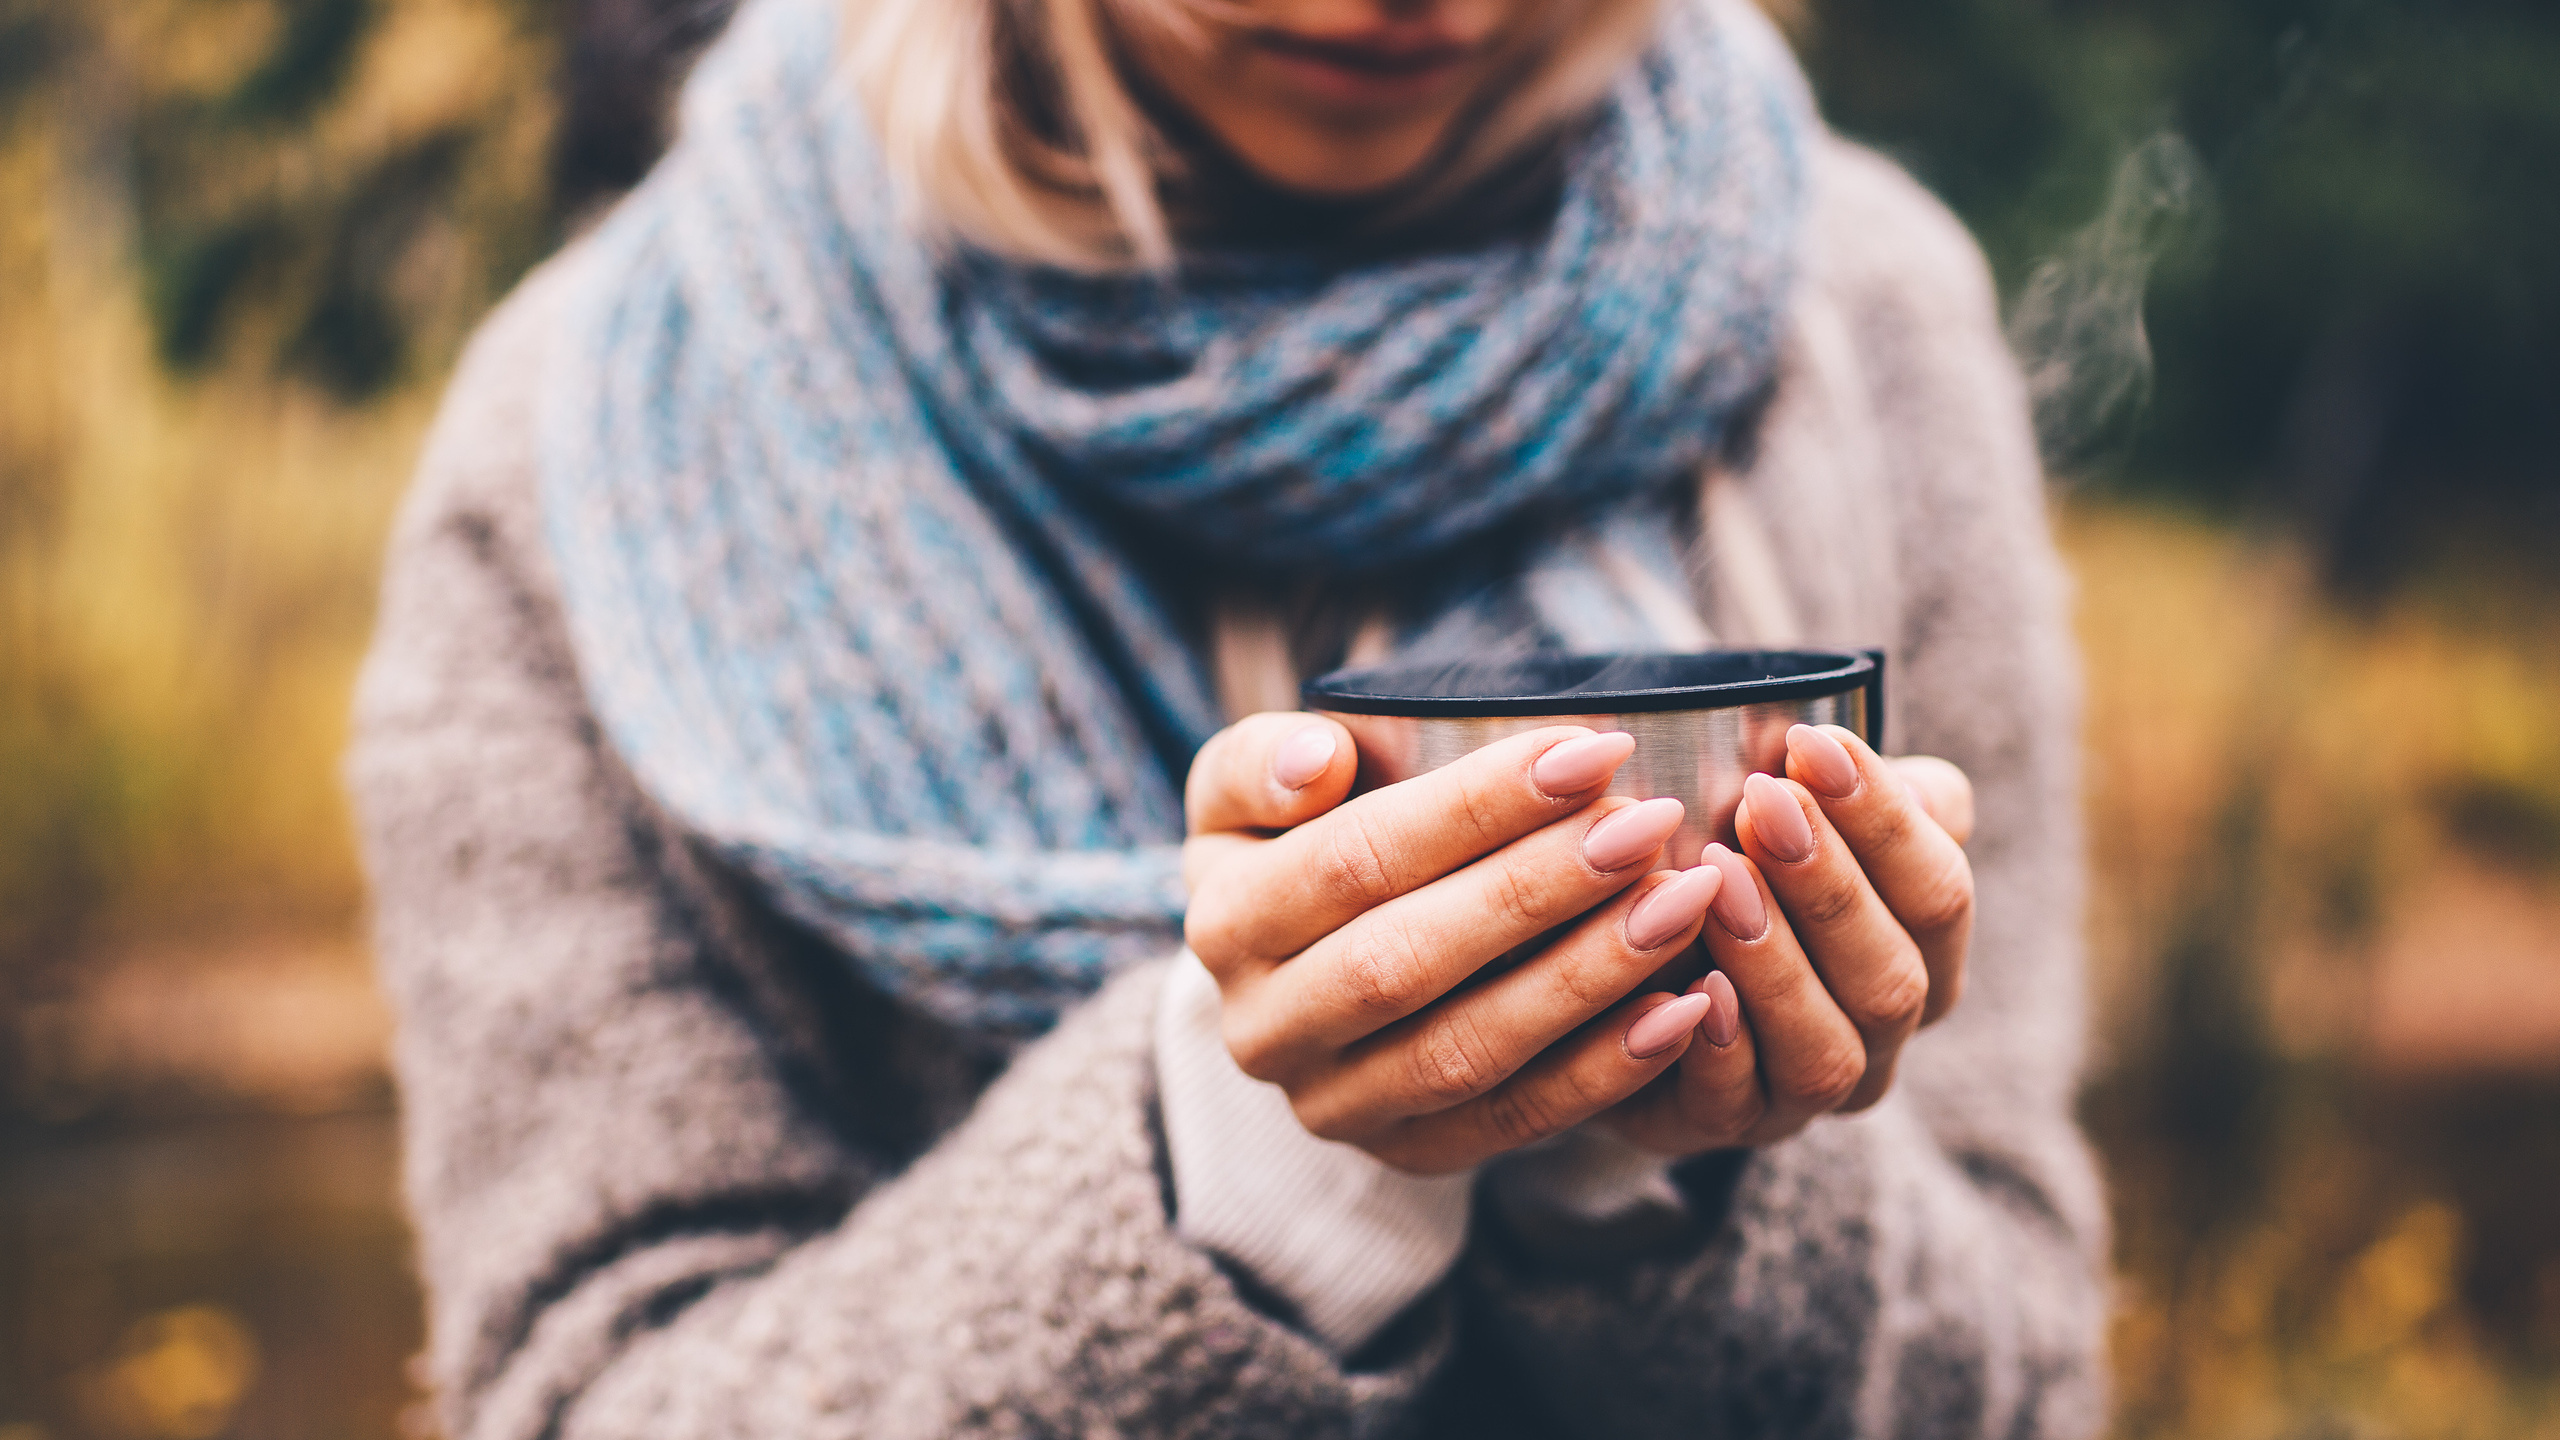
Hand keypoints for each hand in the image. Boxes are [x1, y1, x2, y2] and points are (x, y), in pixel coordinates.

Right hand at [1182, 715, 1731, 1174]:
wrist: (1292, 971)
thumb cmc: (1296, 842)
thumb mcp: (1245, 788)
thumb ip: (1262, 759)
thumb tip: (1319, 762)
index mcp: (1224, 922)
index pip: (1354, 859)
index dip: (1475, 807)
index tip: (1590, 752)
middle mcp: (1264, 1028)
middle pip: (1409, 959)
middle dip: (1540, 889)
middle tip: (1649, 825)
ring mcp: (1335, 1107)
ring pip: (1467, 1049)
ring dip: (1587, 978)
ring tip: (1682, 902)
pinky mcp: (1407, 1156)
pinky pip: (1515, 1120)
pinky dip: (1608, 1069)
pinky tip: (1687, 1008)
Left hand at [1606, 724, 1975, 1153]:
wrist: (1612, 950)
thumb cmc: (1717, 853)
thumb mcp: (1778, 805)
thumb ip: (1829, 782)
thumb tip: (1840, 743)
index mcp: (1919, 948)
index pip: (1937, 893)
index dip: (1885, 821)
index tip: (1813, 747)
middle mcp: (1880, 1032)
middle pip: (1892, 978)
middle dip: (1829, 889)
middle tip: (1760, 804)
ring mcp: (1806, 1093)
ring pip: (1827, 1053)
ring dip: (1778, 967)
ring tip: (1719, 886)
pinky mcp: (1722, 1126)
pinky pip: (1734, 1107)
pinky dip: (1721, 1052)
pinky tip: (1692, 991)